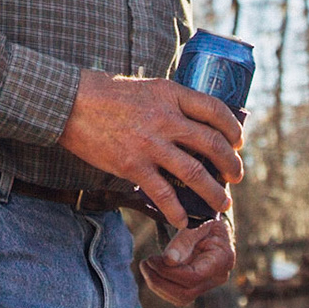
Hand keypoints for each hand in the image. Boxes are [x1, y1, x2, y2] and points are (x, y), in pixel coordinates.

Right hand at [56, 71, 243, 227]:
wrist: (70, 103)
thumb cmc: (106, 93)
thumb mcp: (147, 87)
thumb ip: (169, 102)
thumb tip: (192, 120)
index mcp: (171, 94)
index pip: (215, 110)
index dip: (233, 129)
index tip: (238, 141)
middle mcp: (166, 119)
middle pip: (212, 144)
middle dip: (231, 163)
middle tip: (236, 175)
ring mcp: (150, 144)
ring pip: (195, 172)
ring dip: (213, 191)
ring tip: (222, 203)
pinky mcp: (133, 166)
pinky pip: (163, 193)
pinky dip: (177, 210)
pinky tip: (183, 220)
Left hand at [140, 215, 235, 305]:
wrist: (212, 223)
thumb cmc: (205, 219)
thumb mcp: (197, 222)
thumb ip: (184, 240)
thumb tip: (168, 261)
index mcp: (222, 259)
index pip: (193, 277)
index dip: (169, 272)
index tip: (151, 259)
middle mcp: (218, 276)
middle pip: (186, 293)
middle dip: (160, 281)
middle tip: (144, 263)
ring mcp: (208, 283)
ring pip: (180, 298)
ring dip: (158, 285)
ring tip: (145, 265)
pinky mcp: (198, 285)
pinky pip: (178, 295)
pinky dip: (161, 286)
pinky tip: (153, 270)